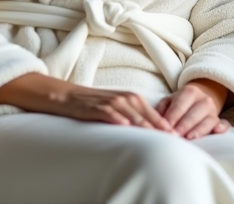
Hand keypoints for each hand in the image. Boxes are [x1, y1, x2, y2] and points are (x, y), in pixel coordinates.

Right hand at [0, 73, 173, 131]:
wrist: (53, 93)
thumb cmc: (81, 105)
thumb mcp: (108, 110)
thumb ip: (126, 118)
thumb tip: (144, 134)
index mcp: (125, 97)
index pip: (150, 112)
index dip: (164, 124)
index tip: (180, 138)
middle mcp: (118, 97)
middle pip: (145, 111)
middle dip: (161, 125)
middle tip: (177, 139)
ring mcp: (103, 100)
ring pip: (129, 111)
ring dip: (145, 123)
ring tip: (160, 136)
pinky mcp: (87, 105)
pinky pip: (105, 112)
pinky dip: (117, 118)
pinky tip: (126, 126)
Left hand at [156, 79, 231, 139]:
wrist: (200, 99)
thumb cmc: (179, 104)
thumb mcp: (169, 101)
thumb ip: (161, 110)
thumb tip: (156, 123)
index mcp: (189, 92)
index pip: (179, 106)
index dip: (172, 118)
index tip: (165, 129)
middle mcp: (203, 99)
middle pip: (194, 114)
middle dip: (184, 126)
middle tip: (175, 136)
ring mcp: (213, 110)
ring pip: (208, 120)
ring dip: (199, 130)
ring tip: (189, 138)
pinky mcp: (219, 121)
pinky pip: (224, 124)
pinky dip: (222, 128)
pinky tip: (217, 132)